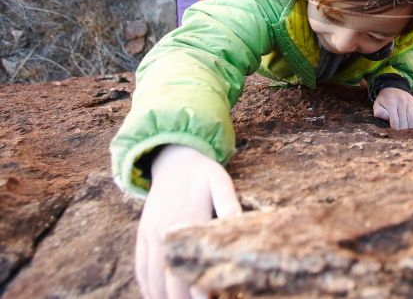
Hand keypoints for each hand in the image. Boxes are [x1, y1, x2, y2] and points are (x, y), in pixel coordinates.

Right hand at [136, 145, 240, 298]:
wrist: (172, 159)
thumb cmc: (201, 173)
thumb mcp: (220, 181)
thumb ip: (229, 204)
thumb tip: (241, 224)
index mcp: (186, 221)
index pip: (190, 266)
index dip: (199, 291)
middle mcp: (165, 232)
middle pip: (169, 280)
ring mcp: (151, 235)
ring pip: (152, 279)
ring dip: (164, 297)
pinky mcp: (143, 235)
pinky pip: (141, 268)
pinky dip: (148, 287)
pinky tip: (158, 296)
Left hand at [373, 88, 412, 129]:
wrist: (393, 87)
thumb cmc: (384, 100)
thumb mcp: (377, 105)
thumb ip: (379, 112)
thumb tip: (387, 118)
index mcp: (391, 103)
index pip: (395, 121)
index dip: (395, 129)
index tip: (394, 133)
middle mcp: (402, 101)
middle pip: (405, 122)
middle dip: (403, 131)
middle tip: (401, 135)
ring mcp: (411, 102)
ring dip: (411, 128)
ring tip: (407, 132)